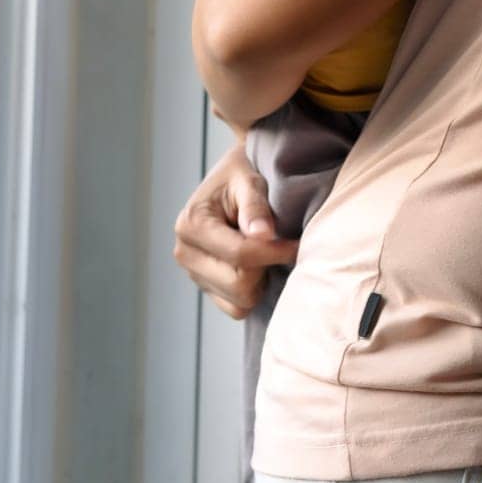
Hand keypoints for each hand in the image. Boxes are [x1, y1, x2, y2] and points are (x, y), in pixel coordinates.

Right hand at [173, 140, 298, 319]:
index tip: (296, 243)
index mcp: (191, 224)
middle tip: (282, 245)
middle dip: (267, 267)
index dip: (274, 252)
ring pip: (239, 302)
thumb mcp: (250, 180)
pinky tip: (260, 266)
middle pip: (238, 284)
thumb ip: (255, 206)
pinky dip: (253, 292)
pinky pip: (236, 309)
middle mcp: (185, 252)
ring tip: (268, 252)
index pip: (239, 255)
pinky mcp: (206, 287)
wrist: (233, 178)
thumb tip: (263, 234)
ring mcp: (193, 273)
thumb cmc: (243, 173)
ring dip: (261, 280)